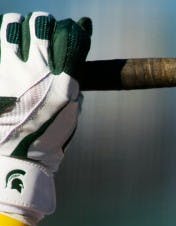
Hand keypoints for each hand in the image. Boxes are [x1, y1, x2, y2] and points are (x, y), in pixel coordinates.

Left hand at [0, 12, 89, 219]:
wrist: (15, 157)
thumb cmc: (46, 141)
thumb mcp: (70, 116)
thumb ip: (73, 91)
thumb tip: (74, 72)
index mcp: (63, 82)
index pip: (71, 38)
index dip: (73, 30)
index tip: (70, 32)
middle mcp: (38, 71)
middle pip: (40, 24)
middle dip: (42, 24)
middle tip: (40, 30)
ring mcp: (9, 69)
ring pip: (11, 26)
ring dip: (17, 26)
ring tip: (18, 33)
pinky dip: (1, 41)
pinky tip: (4, 48)